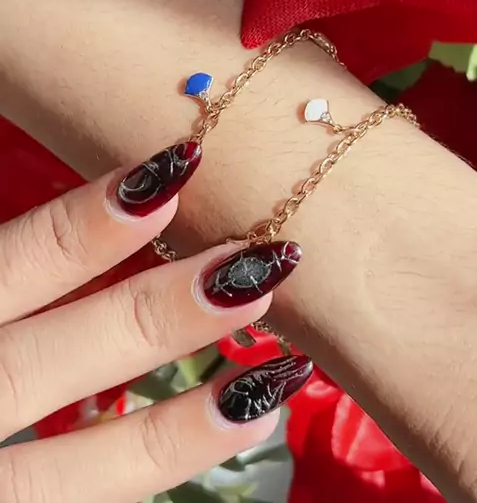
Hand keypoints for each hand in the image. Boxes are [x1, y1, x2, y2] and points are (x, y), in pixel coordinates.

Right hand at [0, 141, 310, 502]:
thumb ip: (8, 265)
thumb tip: (118, 191)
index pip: (5, 269)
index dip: (84, 229)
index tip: (172, 173)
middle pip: (47, 363)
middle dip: (155, 315)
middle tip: (259, 265)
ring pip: (79, 474)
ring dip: (183, 424)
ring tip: (279, 377)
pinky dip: (158, 466)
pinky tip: (237, 427)